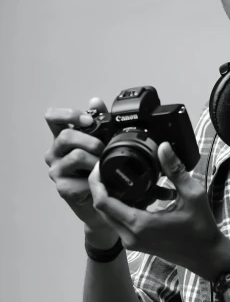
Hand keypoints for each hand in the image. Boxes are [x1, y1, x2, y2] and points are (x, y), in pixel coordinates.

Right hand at [44, 97, 117, 238]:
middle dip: (90, 140)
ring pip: (76, 156)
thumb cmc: (100, 170)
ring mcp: (57, 171)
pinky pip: (81, 178)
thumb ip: (99, 122)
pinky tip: (102, 181)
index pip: (52, 117)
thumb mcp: (102, 143)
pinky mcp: (63, 188)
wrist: (104, 201)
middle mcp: (55, 153)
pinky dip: (96, 178)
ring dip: (96, 159)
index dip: (68, 114)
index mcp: (62, 138)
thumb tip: (96, 101)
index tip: (87, 120)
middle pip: (66, 136)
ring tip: (106, 165)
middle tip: (104, 148)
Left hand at [88, 142, 228, 280]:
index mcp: (140, 224)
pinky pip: (120, 222)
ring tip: (128, 179)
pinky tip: (143, 195)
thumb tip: (163, 147)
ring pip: (109, 215)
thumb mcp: (192, 195)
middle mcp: (130, 235)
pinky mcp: (135, 243)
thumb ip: (175, 170)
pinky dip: (124, 207)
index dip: (96, 181)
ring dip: (114, 197)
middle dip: (101, 186)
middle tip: (110, 167)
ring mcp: (131, 241)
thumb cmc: (201, 228)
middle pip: (101, 208)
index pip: (102, 202)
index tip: (101, 165)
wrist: (205, 255)